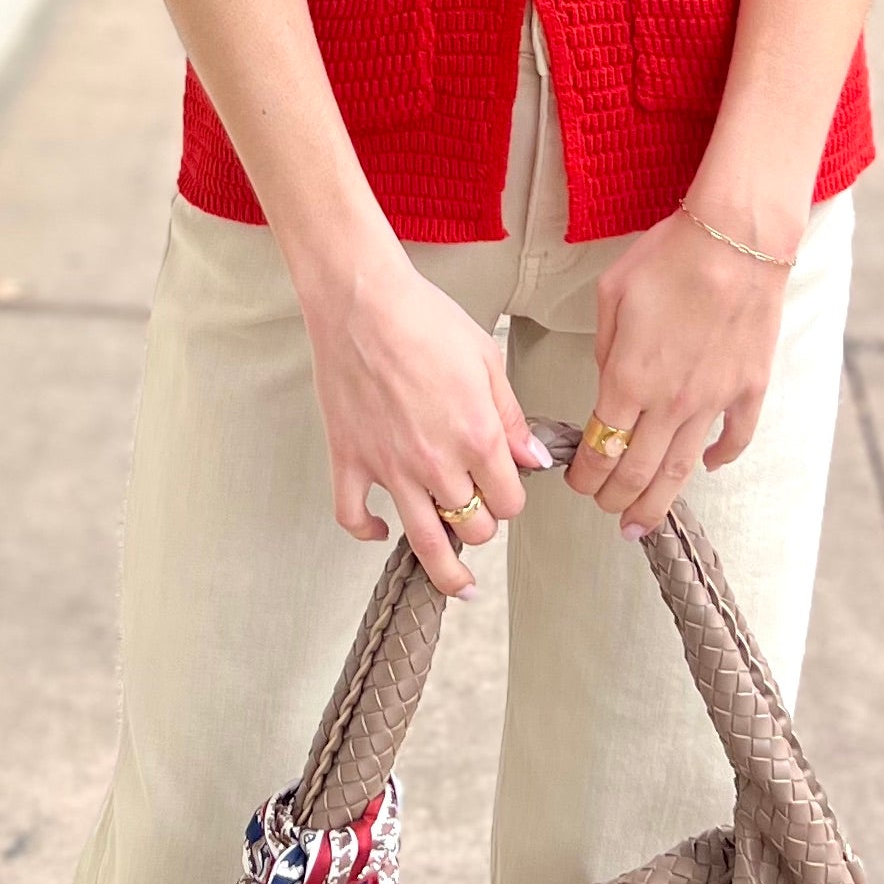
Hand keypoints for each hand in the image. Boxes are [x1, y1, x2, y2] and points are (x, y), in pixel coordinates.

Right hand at [300, 249, 550, 598]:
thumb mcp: (487, 359)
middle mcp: (436, 464)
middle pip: (474, 528)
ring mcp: (390, 468)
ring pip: (424, 544)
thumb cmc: (425, 318)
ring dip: (446, 570)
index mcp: (477, 437)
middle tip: (479, 508)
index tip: (507, 487)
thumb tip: (534, 460)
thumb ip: (512, 417)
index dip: (513, 498)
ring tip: (458, 583)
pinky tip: (380, 531)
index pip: (511, 502)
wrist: (362, 300)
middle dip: (483, 523)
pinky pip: (353, 517)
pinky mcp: (349, 460)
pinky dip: (366, 532)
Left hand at [562, 210, 795, 537]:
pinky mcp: (749, 389)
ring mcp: (714, 400)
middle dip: (615, 499)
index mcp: (629, 378)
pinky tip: (705, 466)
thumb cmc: (669, 255)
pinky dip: (718, 459)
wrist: (736, 238)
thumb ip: (605, 348)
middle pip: (638, 472)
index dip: (585, 475)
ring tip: (642, 525)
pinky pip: (734, 439)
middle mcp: (670, 401)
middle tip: (605, 511)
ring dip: (658, 503)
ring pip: (681, 470)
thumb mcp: (613, 293)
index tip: (577, 484)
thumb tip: (609, 382)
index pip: (601, 447)